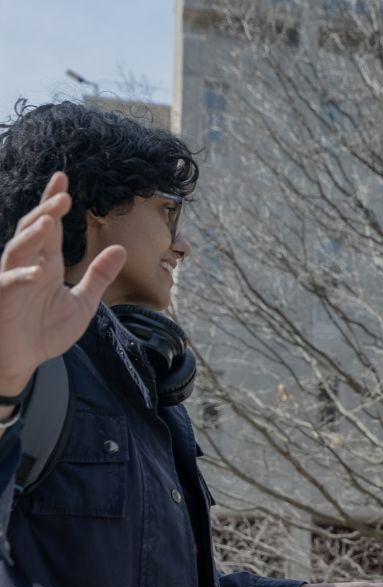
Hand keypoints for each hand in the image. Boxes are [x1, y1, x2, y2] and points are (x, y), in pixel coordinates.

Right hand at [0, 172, 124, 395]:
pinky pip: (9, 284)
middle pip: (33, 231)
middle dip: (45, 211)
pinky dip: (21, 278)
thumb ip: (99, 276)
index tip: (63, 177)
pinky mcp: (2, 301)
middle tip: (62, 192)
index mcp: (45, 265)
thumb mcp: (84, 303)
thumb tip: (120, 249)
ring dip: (32, 235)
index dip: (53, 203)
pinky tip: (37, 273)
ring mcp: (12, 282)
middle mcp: (27, 267)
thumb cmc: (45, 331)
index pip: (49, 228)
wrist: (22, 362)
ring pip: (17, 251)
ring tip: (49, 220)